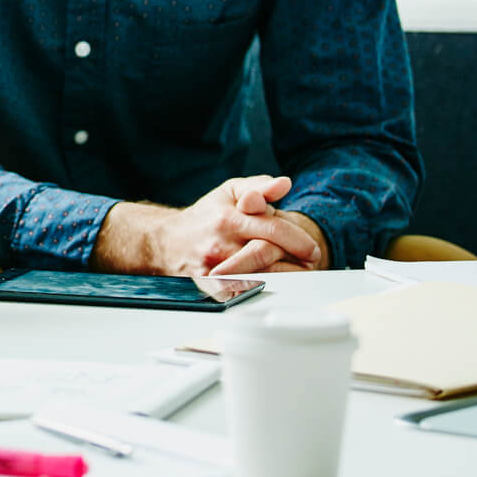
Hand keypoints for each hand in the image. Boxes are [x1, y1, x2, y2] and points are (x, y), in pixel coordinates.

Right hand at [94, 174, 322, 275]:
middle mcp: (221, 243)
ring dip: (285, 277)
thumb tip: (285, 183)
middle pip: (268, 255)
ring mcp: (214, 266)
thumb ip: (258, 186)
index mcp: (229, 218)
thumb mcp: (228, 193)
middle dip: (296, 261)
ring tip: (297, 273)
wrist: (164, 242)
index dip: (299, 240)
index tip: (311, 249)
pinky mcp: (208, 285)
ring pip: (260, 277)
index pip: (272, 229)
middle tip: (310, 263)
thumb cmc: (204, 217)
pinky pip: (242, 293)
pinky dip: (261, 290)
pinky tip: (272, 286)